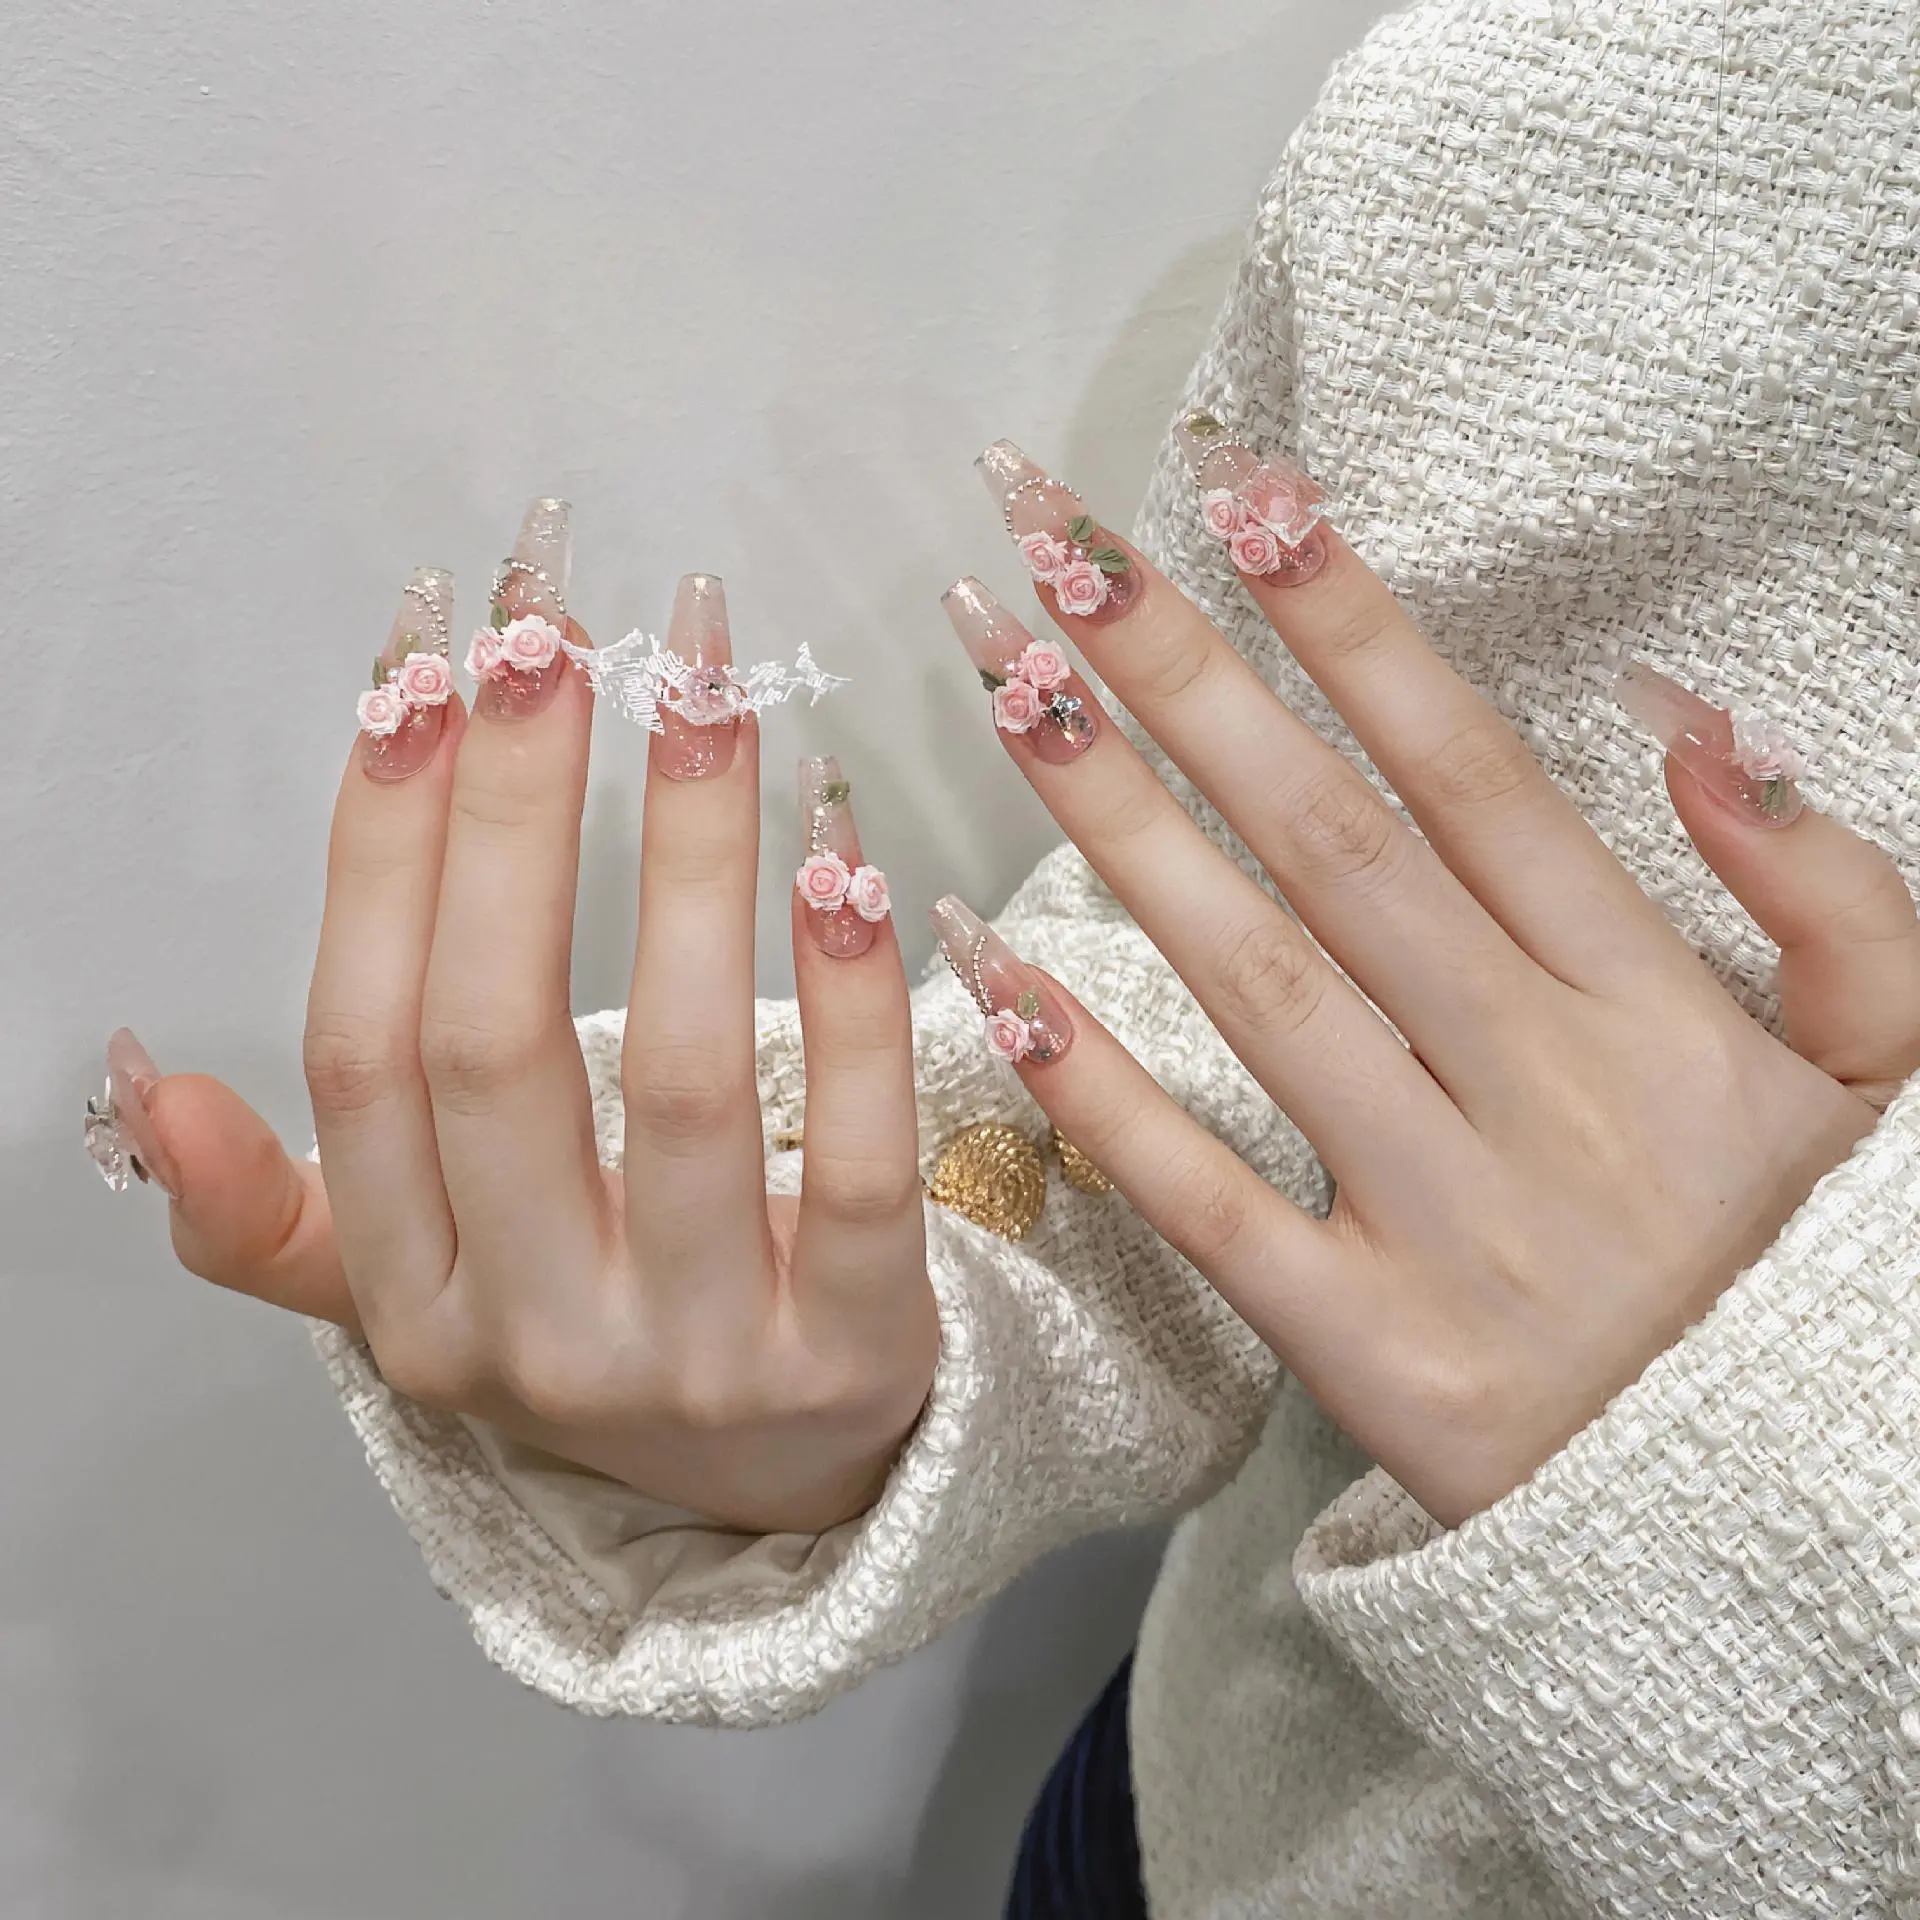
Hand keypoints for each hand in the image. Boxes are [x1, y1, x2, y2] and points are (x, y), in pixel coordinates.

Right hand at [101, 502, 937, 1534]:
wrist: (790, 1477)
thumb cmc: (599, 1324)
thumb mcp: (426, 1289)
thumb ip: (289, 1207)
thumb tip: (144, 1084)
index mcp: (416, 1302)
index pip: (365, 1057)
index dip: (382, 858)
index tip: (424, 677)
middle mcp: (540, 1336)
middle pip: (499, 1046)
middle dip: (513, 823)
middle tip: (552, 639)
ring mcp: (704, 1354)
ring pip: (685, 1082)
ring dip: (689, 866)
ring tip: (705, 698)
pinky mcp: (857, 1346)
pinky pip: (854, 1162)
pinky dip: (853, 1006)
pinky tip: (847, 861)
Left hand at [933, 433, 1919, 1528]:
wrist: (1792, 1549)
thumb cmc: (1813, 1292)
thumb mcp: (1890, 1081)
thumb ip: (1828, 901)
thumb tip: (1694, 721)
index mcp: (1654, 1008)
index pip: (1471, 775)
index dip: (1352, 626)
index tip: (1234, 493)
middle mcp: (1542, 1091)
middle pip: (1333, 844)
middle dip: (1185, 681)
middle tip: (1049, 548)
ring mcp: (1453, 1224)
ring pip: (1259, 987)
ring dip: (1121, 827)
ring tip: (1005, 691)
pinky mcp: (1380, 1357)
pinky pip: (1214, 1205)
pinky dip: (1100, 1092)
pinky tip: (988, 971)